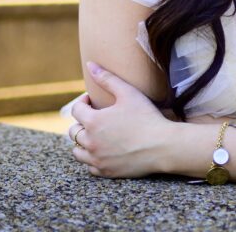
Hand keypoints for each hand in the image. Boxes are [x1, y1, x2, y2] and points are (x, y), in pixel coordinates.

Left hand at [68, 61, 171, 177]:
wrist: (162, 146)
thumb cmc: (146, 116)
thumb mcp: (127, 92)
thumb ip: (106, 78)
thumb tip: (90, 65)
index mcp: (93, 122)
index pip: (76, 110)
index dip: (83, 102)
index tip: (92, 100)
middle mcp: (91, 142)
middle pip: (73, 132)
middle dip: (82, 122)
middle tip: (95, 117)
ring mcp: (97, 160)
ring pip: (78, 151)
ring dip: (83, 142)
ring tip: (96, 134)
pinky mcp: (106, 172)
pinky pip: (90, 166)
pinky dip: (92, 158)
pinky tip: (103, 150)